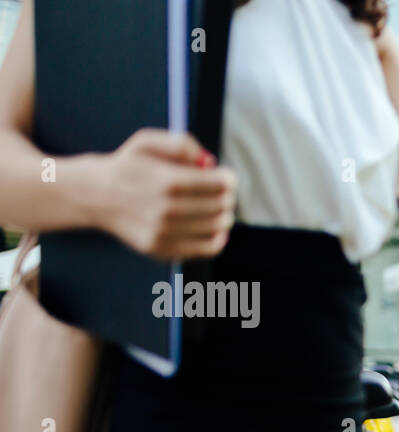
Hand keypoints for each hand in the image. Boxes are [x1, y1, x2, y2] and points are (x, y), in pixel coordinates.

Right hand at [89, 129, 236, 260]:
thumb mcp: (147, 141)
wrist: (95, 195)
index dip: (229, 180)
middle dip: (226, 197)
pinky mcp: (162, 249)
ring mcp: (165, 232)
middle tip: (221, 193)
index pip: (220, 185)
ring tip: (217, 208)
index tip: (226, 178)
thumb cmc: (128, 166)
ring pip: (218, 227)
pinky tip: (216, 230)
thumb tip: (210, 163)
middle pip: (221, 206)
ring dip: (224, 216)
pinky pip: (206, 249)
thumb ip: (182, 144)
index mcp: (168, 181)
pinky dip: (218, 240)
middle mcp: (167, 209)